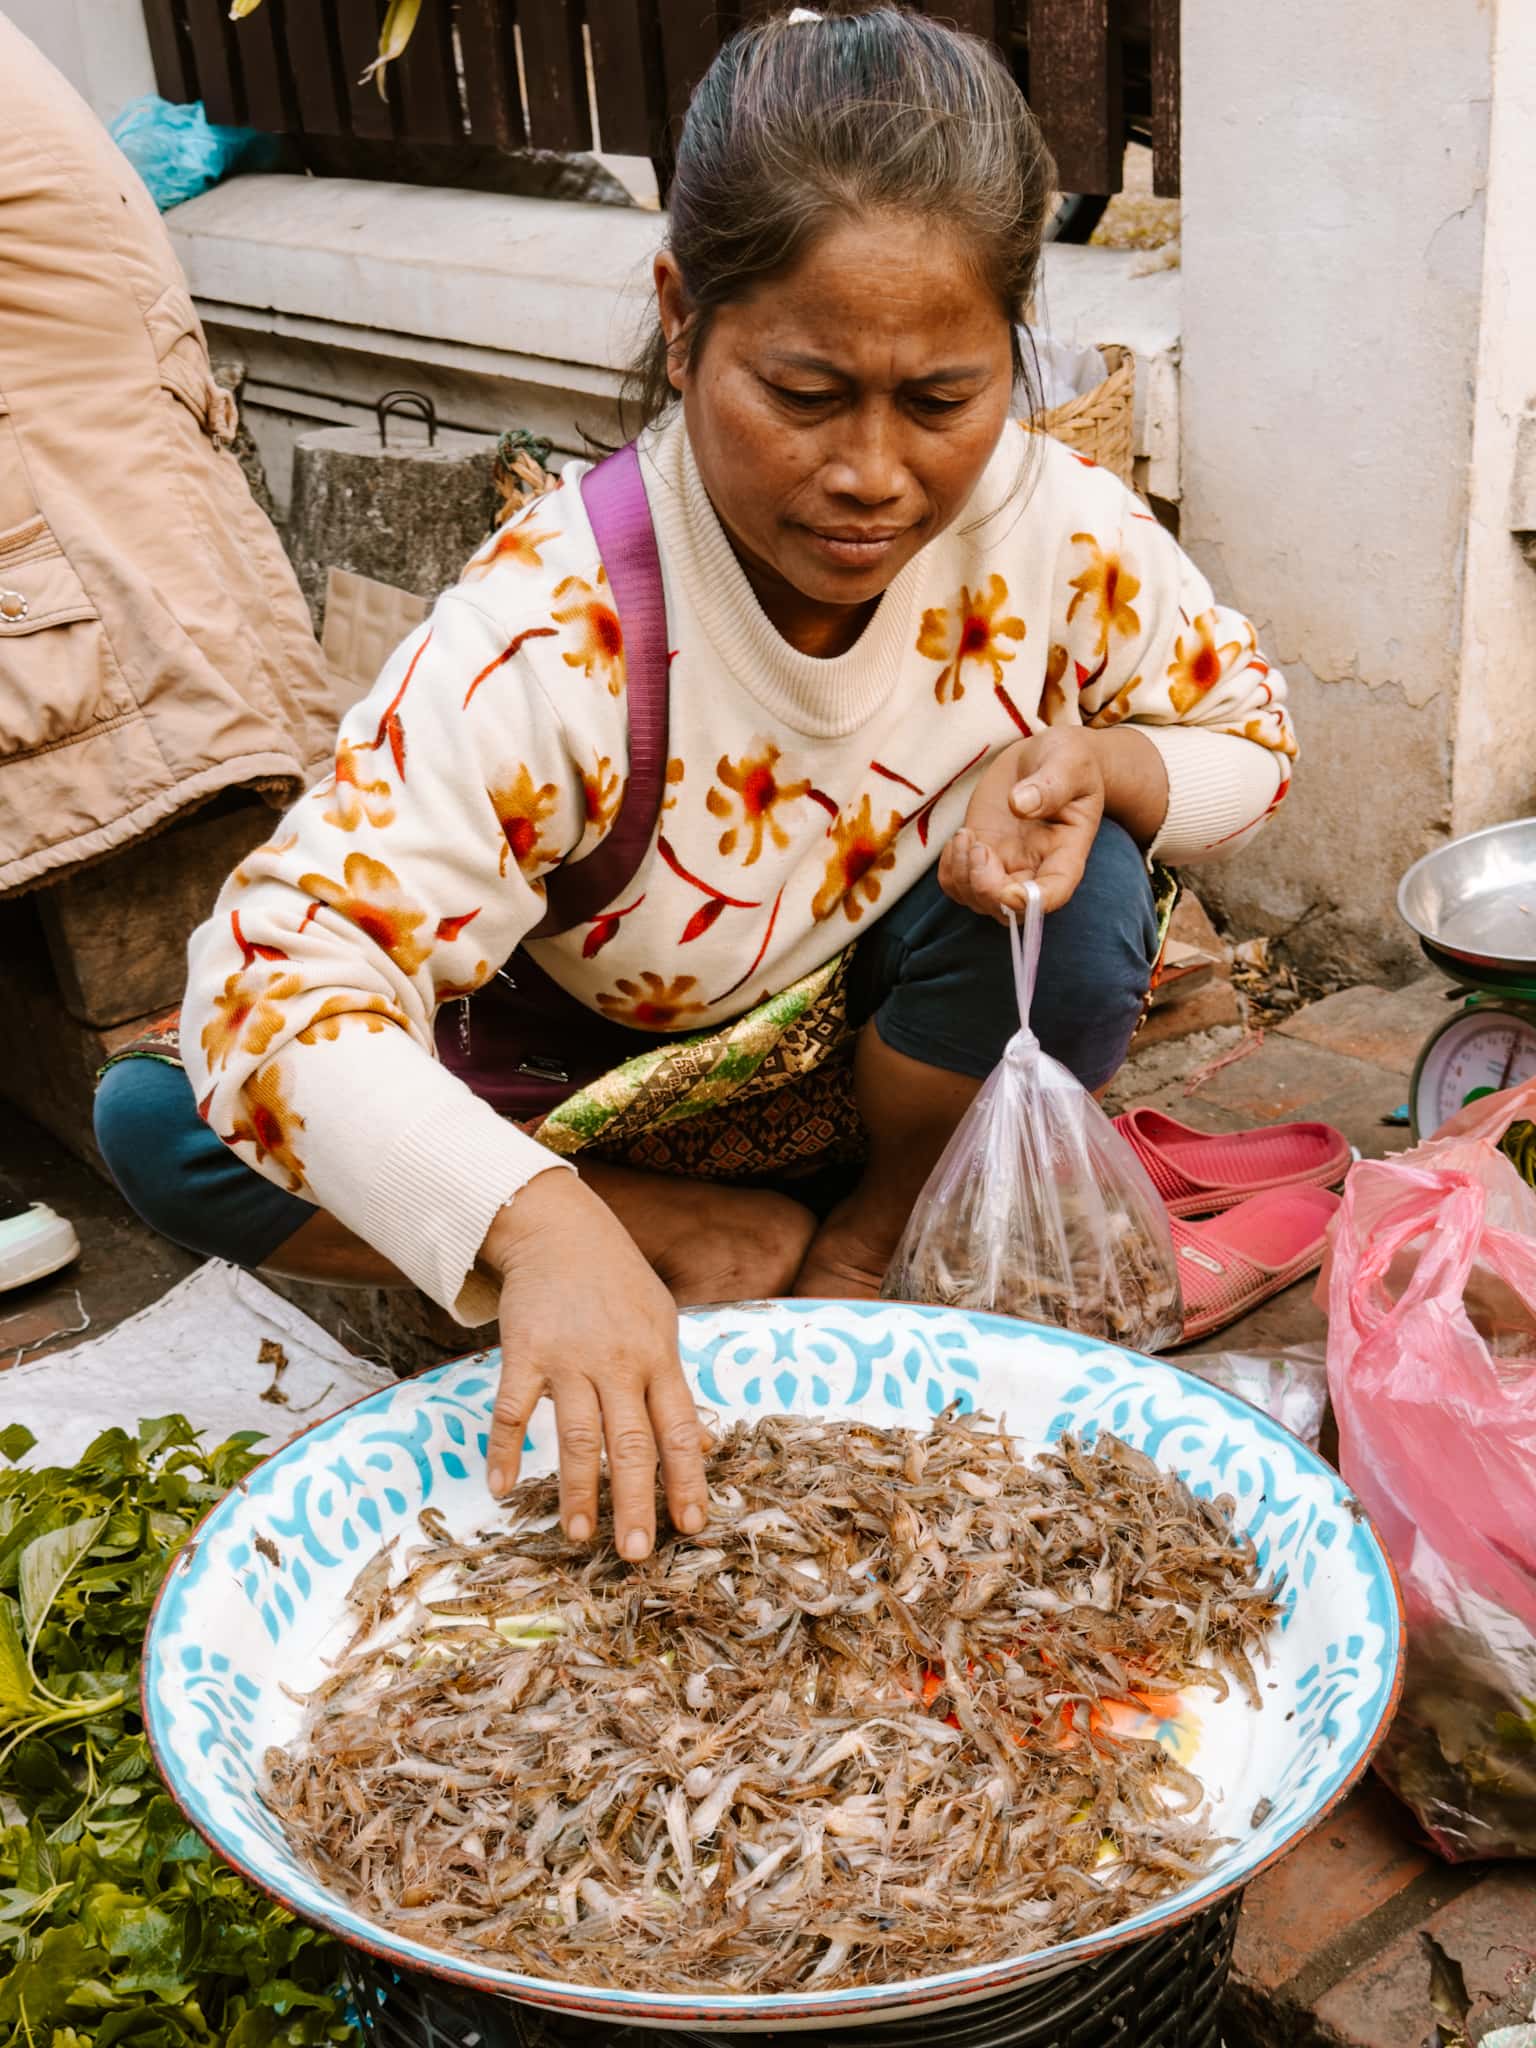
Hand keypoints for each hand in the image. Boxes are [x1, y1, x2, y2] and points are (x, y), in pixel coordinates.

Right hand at [479, 1170, 708, 1558]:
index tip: (691, 1526)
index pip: (678, 1430)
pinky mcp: (524, 1352)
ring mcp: (568, 1358)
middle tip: (637, 1552)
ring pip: (575, 1435)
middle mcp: (618, 1362)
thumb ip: (675, 1387)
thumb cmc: (618, 1283)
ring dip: (578, 1490)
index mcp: (658, 1358)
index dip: (686, 1480)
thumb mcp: (662, 1325)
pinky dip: (504, 1449)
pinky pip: (511, 1409)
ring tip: (580, 1536)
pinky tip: (501, 1487)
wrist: (559, 1230)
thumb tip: (701, 1445)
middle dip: (635, 1502)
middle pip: (630, 1443)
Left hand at [940, 730, 1105, 919]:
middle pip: (1010, 909)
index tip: (1011, 891)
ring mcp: (1007, 866)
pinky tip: (959, 839)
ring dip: (962, 877)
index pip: (1056, 892)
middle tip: (977, 846)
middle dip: (985, 889)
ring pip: (979, 902)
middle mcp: (1037, 868)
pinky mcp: (982, 857)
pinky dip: (950, 870)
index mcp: (1067, 851)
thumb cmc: (1068, 759)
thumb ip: (1051, 784)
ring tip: (966, 834)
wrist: (1047, 758)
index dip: (1033, 902)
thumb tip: (1019, 805)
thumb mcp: (1069, 760)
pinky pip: (958, 885)